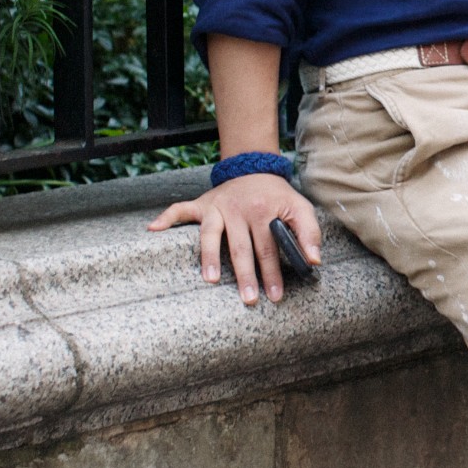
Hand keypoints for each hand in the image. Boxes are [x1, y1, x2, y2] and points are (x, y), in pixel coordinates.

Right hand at [149, 173, 321, 305]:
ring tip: (211, 280)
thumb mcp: (300, 208)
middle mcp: (238, 209)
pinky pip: (180, 209)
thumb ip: (310, 233)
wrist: (255, 168)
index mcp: (264, 211)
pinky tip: (153, 229)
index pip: (269, 247)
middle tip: (248, 299)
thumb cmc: (277, 195)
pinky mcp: (202, 204)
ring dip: (210, 257)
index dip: (273, 272)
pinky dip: (165, 218)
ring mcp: (218, 206)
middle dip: (245, 275)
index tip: (275, 296)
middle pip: (241, 247)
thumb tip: (314, 260)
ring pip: (211, 234)